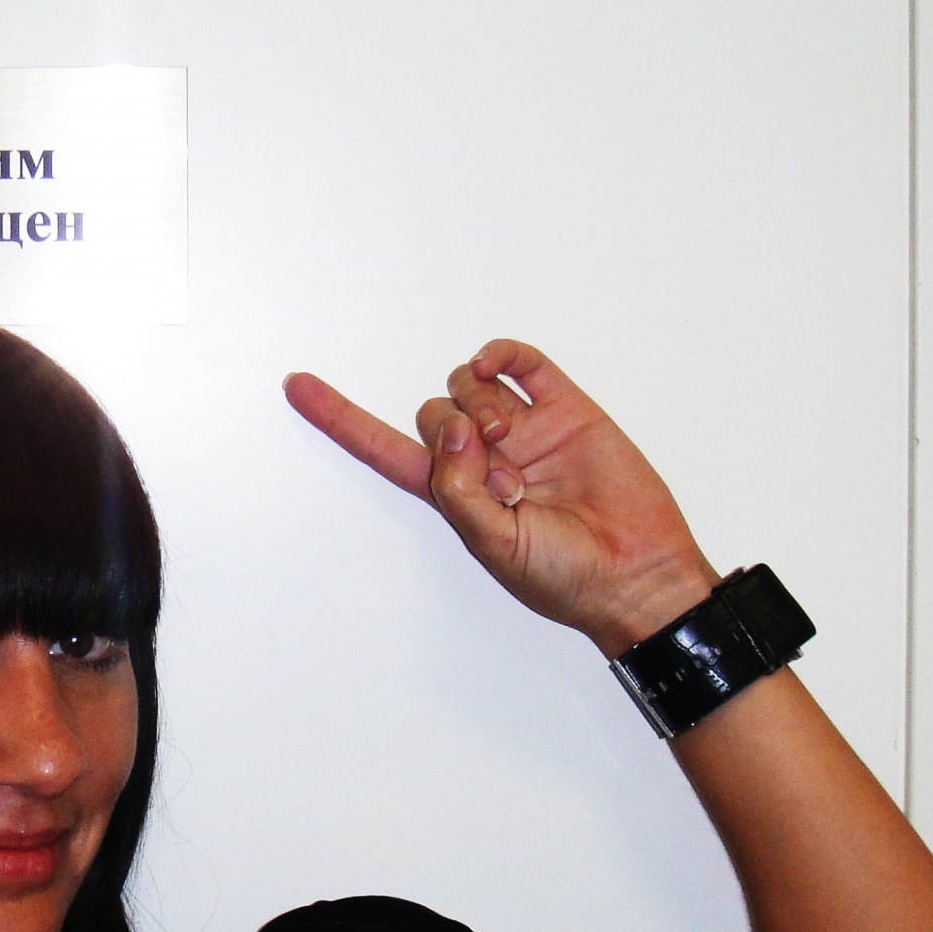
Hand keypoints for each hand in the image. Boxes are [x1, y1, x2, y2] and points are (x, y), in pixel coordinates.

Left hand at [284, 339, 717, 653]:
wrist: (637, 572)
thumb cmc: (566, 577)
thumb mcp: (492, 546)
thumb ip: (456, 488)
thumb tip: (453, 428)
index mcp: (454, 493)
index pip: (382, 448)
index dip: (339, 418)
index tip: (296, 385)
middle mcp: (483, 457)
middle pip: (430, 410)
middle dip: (452, 435)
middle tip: (500, 480)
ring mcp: (523, 430)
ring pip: (468, 384)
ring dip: (481, 409)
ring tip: (520, 454)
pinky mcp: (564, 409)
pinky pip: (520, 362)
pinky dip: (500, 354)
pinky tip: (494, 365)